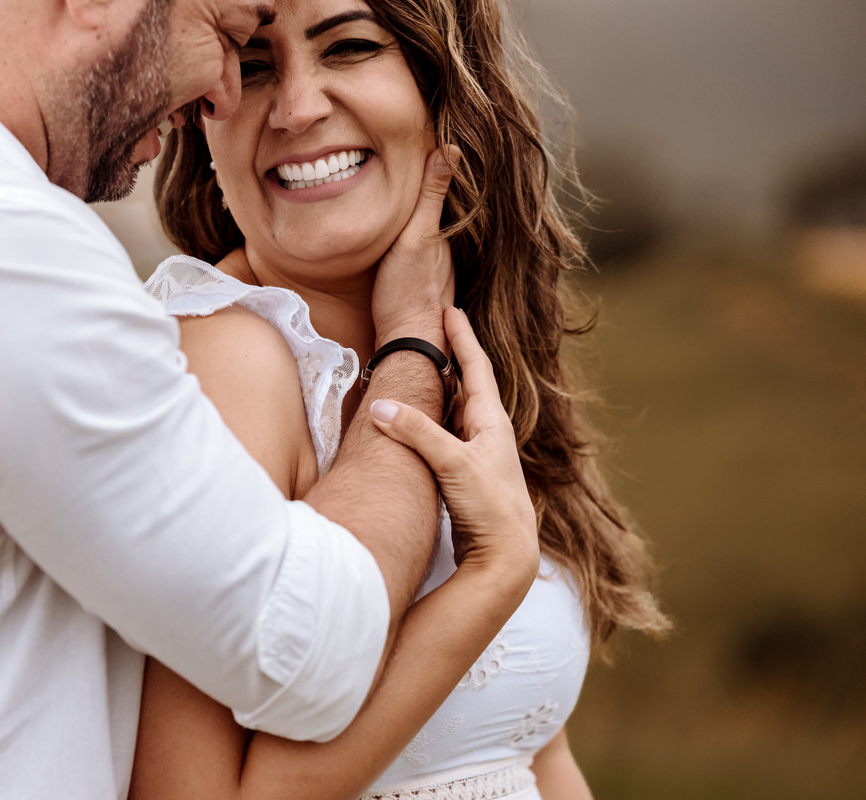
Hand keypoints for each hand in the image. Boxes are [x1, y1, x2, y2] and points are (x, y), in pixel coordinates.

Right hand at [368, 307, 539, 583]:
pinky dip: (431, 421)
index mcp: (491, 421)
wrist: (506, 556)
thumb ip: (417, 433)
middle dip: (451, 357)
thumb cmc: (489, 507)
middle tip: (434, 331)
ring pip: (455, 411)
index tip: (451, 309)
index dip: (463, 337)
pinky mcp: (465, 477)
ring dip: (440, 390)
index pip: (476, 366)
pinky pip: (445, 436)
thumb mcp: (452, 463)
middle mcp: (487, 433)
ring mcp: (477, 455)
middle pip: (467, 385)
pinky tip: (419, 424)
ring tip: (422, 370)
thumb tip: (380, 406)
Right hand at [371, 147, 458, 349]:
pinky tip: (406, 227)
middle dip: (436, 181)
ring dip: (426, 206)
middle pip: (442, 207)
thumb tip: (451, 149)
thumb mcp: (416, 237)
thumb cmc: (408, 291)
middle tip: (424, 146)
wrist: (406, 341)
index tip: (434, 132)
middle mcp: (446, 247)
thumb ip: (431, 197)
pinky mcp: (422, 280)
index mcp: (446, 231)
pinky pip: (423, 245)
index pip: (447, 186)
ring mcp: (435, 265)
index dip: (441, 161)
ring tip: (414, 178)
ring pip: (432, 227)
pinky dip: (418, 228)